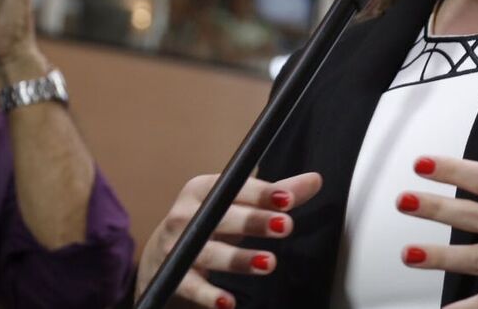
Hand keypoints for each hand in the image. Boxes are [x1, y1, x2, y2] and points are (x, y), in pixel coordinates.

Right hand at [137, 171, 322, 308]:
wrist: (162, 251)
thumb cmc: (211, 220)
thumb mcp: (238, 203)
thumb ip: (276, 193)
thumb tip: (315, 180)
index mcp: (203, 189)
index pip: (235, 188)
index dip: (262, 193)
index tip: (287, 199)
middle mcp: (186, 214)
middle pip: (223, 217)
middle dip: (254, 221)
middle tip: (286, 226)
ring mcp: (177, 246)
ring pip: (211, 252)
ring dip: (239, 259)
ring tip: (269, 263)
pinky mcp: (172, 274)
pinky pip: (192, 286)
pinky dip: (209, 295)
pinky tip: (229, 302)